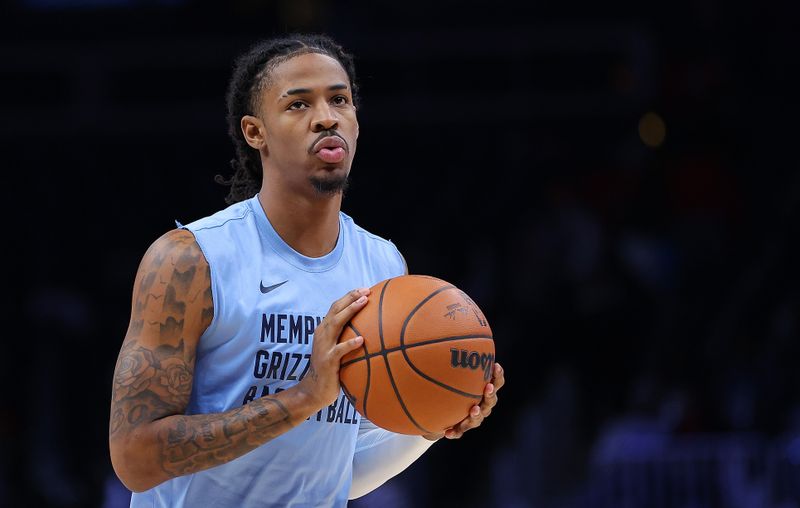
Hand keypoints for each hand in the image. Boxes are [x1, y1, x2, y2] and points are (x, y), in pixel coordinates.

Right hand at [298, 288, 369, 406]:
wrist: (314, 390)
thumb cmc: (330, 368)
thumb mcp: (336, 348)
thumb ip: (345, 337)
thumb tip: (368, 329)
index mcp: (324, 329)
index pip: (336, 307)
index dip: (349, 296)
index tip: (364, 289)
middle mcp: (322, 334)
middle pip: (336, 309)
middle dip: (351, 297)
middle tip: (366, 291)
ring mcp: (324, 347)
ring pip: (336, 323)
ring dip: (350, 311)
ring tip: (364, 303)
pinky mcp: (328, 361)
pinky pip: (339, 350)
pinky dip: (350, 344)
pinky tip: (361, 339)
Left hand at [423, 362, 504, 439]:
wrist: (437, 412)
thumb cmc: (446, 385)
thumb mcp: (447, 370)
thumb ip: (449, 356)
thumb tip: (441, 332)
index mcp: (482, 390)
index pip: (496, 381)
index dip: (498, 376)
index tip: (495, 366)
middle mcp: (481, 404)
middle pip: (491, 400)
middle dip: (491, 394)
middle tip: (487, 388)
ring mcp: (472, 418)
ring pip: (478, 418)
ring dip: (477, 414)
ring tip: (474, 410)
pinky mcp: (460, 429)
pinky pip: (459, 431)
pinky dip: (454, 431)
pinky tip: (447, 432)